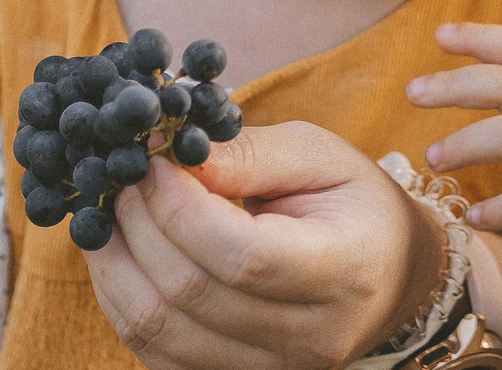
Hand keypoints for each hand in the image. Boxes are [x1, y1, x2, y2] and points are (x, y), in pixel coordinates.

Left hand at [83, 118, 445, 369]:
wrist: (391, 273)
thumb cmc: (353, 203)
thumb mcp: (320, 155)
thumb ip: (247, 153)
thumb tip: (168, 151)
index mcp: (344, 271)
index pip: (243, 256)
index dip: (180, 207)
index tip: (154, 160)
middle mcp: (311, 338)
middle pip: (191, 294)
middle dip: (139, 225)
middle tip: (121, 176)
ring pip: (161, 333)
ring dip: (116, 265)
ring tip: (110, 212)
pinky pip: (156, 355)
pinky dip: (123, 302)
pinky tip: (122, 255)